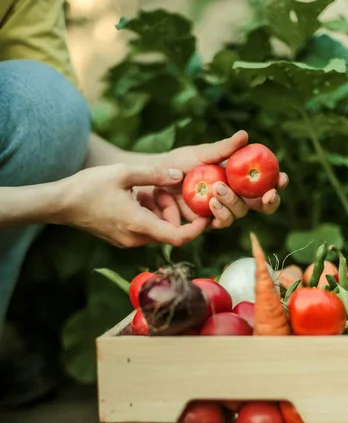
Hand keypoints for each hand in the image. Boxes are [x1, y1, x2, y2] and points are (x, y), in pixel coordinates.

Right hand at [56, 163, 207, 247]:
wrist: (60, 204)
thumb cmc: (88, 186)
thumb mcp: (123, 173)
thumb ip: (154, 174)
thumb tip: (180, 175)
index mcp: (139, 224)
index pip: (179, 237)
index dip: (197, 228)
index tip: (204, 213)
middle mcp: (135, 238)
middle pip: (169, 230)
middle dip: (172, 209)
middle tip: (161, 187)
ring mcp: (127, 241)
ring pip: (157, 229)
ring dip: (159, 210)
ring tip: (144, 189)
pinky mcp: (121, 238)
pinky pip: (144, 229)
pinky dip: (147, 214)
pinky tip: (134, 196)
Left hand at [161, 130, 288, 228]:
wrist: (156, 178)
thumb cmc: (180, 163)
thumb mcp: (201, 153)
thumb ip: (223, 148)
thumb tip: (245, 135)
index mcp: (239, 179)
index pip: (265, 183)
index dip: (278, 184)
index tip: (282, 179)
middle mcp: (235, 197)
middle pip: (261, 205)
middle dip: (269, 201)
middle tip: (267, 194)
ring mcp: (222, 210)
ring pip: (239, 214)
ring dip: (234, 203)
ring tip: (219, 190)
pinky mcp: (207, 222)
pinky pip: (220, 222)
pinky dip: (219, 214)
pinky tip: (212, 204)